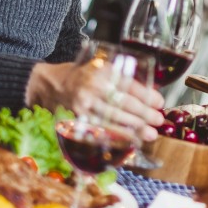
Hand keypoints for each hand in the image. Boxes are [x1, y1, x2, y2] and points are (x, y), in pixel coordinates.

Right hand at [26, 62, 164, 140]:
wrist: (48, 84)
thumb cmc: (80, 76)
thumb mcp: (101, 68)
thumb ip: (122, 78)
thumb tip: (149, 93)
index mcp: (102, 72)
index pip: (130, 85)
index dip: (147, 96)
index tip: (159, 103)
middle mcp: (93, 87)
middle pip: (124, 103)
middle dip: (145, 114)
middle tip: (158, 121)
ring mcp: (84, 104)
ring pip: (114, 118)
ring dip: (134, 128)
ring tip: (150, 133)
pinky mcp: (78, 119)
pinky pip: (100, 129)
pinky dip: (116, 135)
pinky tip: (129, 140)